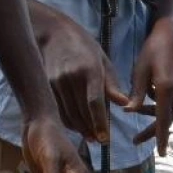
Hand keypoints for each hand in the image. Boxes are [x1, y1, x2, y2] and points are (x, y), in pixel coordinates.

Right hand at [36, 7, 130, 143]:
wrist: (51, 31)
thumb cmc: (83, 46)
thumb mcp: (102, 59)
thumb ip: (112, 84)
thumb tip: (125, 104)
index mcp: (90, 71)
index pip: (95, 103)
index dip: (100, 124)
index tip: (105, 140)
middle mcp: (71, 78)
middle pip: (81, 113)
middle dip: (92, 130)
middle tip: (100, 141)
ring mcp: (56, 82)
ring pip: (69, 114)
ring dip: (80, 129)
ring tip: (90, 137)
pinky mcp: (46, 85)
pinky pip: (58, 109)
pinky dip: (68, 121)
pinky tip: (77, 126)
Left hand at [130, 18, 172, 155]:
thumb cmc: (152, 50)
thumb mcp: (139, 70)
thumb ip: (135, 93)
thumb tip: (128, 111)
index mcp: (165, 88)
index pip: (163, 119)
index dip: (160, 137)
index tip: (160, 152)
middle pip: (166, 119)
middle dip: (152, 130)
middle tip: (136, 140)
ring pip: (169, 110)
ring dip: (154, 113)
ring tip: (138, 108)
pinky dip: (161, 103)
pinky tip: (152, 91)